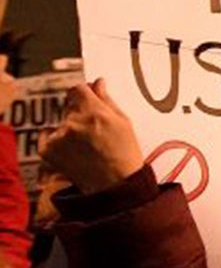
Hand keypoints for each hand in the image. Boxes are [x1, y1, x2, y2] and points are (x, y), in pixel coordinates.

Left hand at [41, 79, 144, 194]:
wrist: (114, 184)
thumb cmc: (124, 154)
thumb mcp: (123, 122)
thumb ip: (107, 100)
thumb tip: (98, 83)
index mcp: (94, 111)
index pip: (78, 89)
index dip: (83, 94)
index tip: (87, 99)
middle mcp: (73, 122)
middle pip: (70, 107)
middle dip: (80, 114)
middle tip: (94, 131)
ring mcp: (59, 137)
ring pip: (61, 124)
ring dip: (70, 130)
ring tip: (87, 146)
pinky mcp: (48, 150)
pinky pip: (48, 137)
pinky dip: (56, 142)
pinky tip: (73, 151)